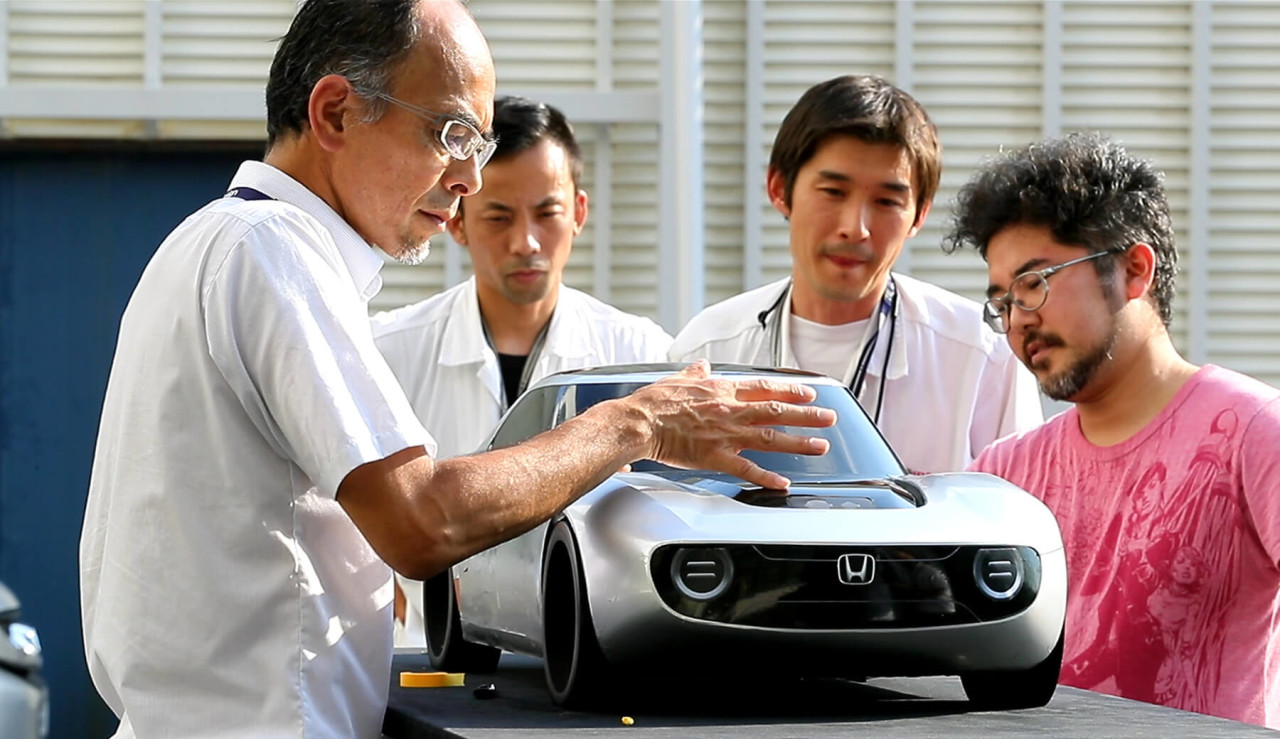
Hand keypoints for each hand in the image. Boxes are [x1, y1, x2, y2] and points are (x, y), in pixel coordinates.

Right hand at [627, 360, 834, 488]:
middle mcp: (730, 410)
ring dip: (799, 442)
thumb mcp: (676, 379)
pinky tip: (783, 483)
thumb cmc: (653, 402)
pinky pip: (746, 469)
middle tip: (829, 418)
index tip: (808, 393)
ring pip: (770, 437)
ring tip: (820, 446)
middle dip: (807, 415)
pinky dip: (767, 477)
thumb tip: (701, 365)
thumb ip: (694, 373)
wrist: (639, 422)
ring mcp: (725, 434)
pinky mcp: (715, 457)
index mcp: (721, 390)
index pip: (764, 388)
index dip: (790, 391)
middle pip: (777, 411)